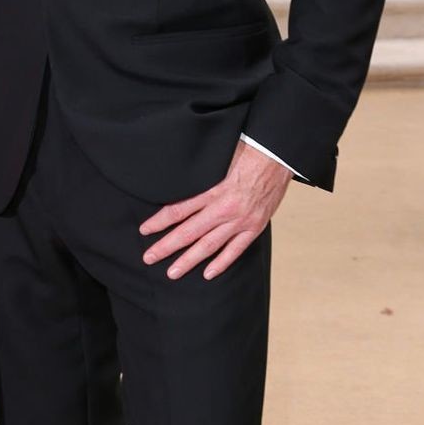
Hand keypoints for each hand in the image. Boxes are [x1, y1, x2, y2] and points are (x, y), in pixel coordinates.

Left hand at [139, 142, 291, 279]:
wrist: (278, 155)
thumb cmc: (248, 151)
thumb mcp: (217, 159)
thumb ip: (199, 175)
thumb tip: (176, 180)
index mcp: (213, 190)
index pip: (179, 210)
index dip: (159, 221)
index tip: (145, 230)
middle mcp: (225, 208)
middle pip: (189, 232)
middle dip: (166, 246)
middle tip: (149, 258)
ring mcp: (240, 220)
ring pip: (209, 245)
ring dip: (189, 260)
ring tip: (173, 272)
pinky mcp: (254, 227)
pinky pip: (236, 249)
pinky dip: (221, 262)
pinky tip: (207, 273)